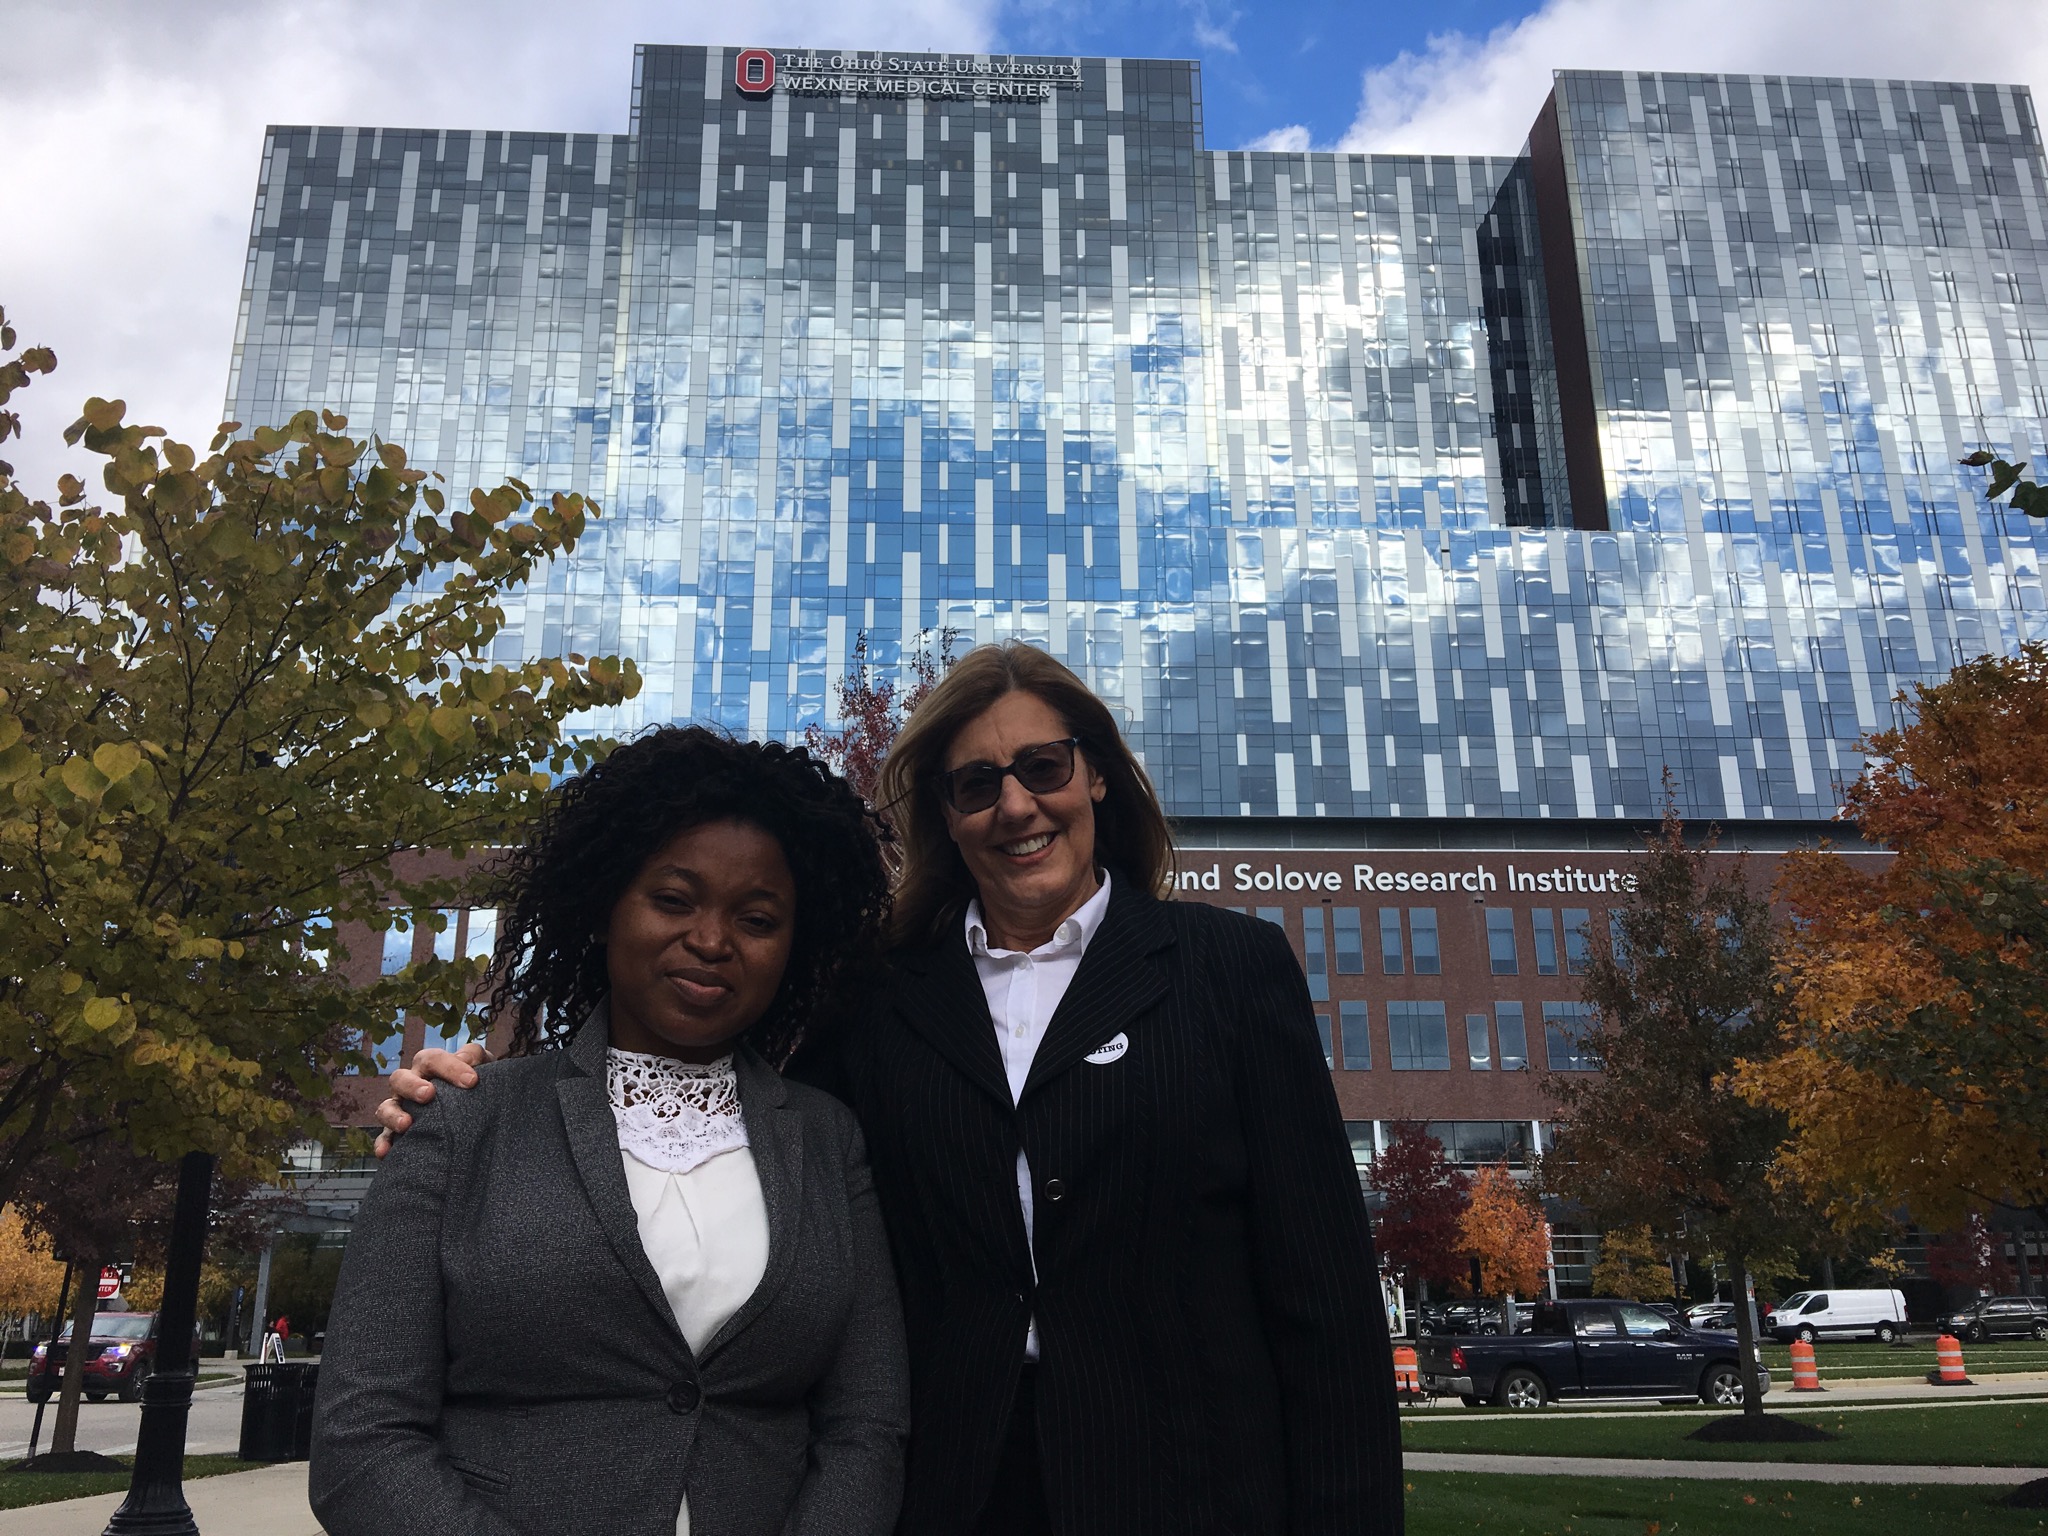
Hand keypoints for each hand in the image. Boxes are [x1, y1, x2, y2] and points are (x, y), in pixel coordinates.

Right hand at [373, 1042, 490, 1156]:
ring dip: (393, 1115)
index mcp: (429, 1066)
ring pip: (386, 1108)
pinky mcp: (397, 1133)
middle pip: (399, 1078)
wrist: (477, 1109)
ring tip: (406, 1124)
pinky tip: (386, 1152)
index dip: (450, 1067)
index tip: (471, 1081)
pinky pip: (384, 1138)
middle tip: (428, 1094)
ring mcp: (401, 1108)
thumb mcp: (481, 1065)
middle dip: (412, 1086)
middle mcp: (410, 1084)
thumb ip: (474, 1056)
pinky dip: (383, 1144)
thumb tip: (465, 1059)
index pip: (432, 1059)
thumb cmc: (475, 1082)